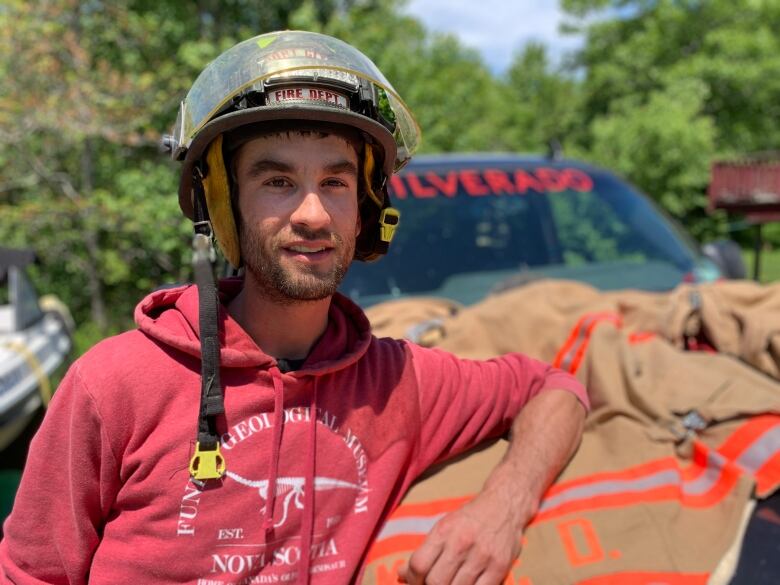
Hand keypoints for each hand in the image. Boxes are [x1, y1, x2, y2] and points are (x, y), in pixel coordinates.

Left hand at [397, 488, 523, 584]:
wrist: (504, 506)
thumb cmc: (469, 519)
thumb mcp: (444, 526)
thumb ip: (425, 550)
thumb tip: (403, 574)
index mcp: (444, 531)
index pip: (419, 564)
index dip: (412, 579)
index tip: (413, 581)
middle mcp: (462, 544)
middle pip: (436, 582)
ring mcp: (482, 557)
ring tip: (447, 584)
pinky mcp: (499, 568)